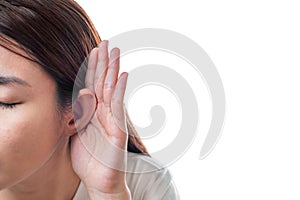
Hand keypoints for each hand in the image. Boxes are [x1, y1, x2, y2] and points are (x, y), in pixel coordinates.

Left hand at [70, 40, 130, 198]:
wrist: (100, 181)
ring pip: (110, 90)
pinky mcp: (118, 130)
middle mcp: (104, 113)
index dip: (92, 68)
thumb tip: (82, 91)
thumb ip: (78, 112)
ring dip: (112, 70)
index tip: (93, 50)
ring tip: (115, 51)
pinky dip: (119, 90)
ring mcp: (112, 119)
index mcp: (93, 113)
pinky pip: (117, 107)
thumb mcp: (76, 133)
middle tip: (107, 42)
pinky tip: (122, 75)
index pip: (92, 85)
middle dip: (103, 62)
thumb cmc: (89, 159)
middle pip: (103, 83)